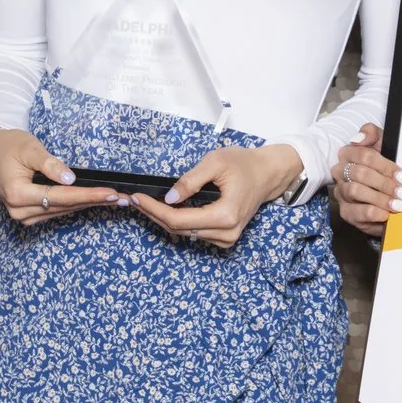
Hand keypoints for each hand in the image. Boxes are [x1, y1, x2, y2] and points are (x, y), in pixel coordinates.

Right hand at [0, 123, 127, 226]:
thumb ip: (49, 164)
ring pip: (62, 211)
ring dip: (88, 205)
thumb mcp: (30, 148)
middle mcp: (19, 210)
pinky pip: (56, 211)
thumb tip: (70, 180)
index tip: (110, 194)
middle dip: (94, 202)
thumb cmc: (9, 145)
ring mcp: (23, 215)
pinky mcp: (28, 215)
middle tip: (123, 199)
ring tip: (115, 201)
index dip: (87, 195)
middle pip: (63, 207)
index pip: (59, 196)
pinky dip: (76, 205)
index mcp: (17, 193)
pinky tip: (94, 201)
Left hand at [129, 143, 303, 249]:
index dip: (154, 209)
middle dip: (154, 214)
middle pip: (179, 230)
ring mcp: (226, 239)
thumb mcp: (215, 163)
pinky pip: (194, 233)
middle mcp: (226, 234)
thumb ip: (190, 181)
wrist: (267, 174)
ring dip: (164, 219)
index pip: (179, 220)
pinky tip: (167, 209)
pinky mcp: (224, 238)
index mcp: (225, 216)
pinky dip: (178, 222)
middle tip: (135, 200)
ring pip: (185, 233)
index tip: (136, 198)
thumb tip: (169, 198)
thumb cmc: (244, 164)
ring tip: (147, 203)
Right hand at [331, 124, 401, 234]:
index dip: (386, 166)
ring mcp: (341, 192)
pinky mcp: (345, 212)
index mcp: (349, 153)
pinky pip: (354, 212)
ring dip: (380, 199)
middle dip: (385, 184)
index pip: (364, 155)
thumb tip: (358, 139)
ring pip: (355, 191)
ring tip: (398, 205)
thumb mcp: (383, 145)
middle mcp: (341, 172)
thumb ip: (372, 134)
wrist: (387, 194)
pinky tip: (386, 214)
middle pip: (360, 174)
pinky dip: (372, 213)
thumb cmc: (384, 167)